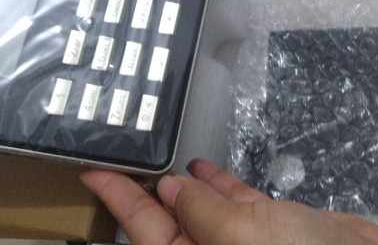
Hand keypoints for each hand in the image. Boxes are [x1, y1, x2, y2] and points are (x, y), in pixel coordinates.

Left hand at [81, 158, 377, 244]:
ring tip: (157, 158)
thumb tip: (175, 189)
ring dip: (179, 182)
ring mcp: (240, 242)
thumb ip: (204, 212)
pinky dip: (216, 180)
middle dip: (143, 191)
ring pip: (198, 208)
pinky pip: (231, 199)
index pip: (144, 233)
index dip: (118, 202)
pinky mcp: (267, 226)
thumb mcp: (244, 238)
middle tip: (121, 160)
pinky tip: (202, 164)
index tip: (94, 175)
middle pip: (166, 221)